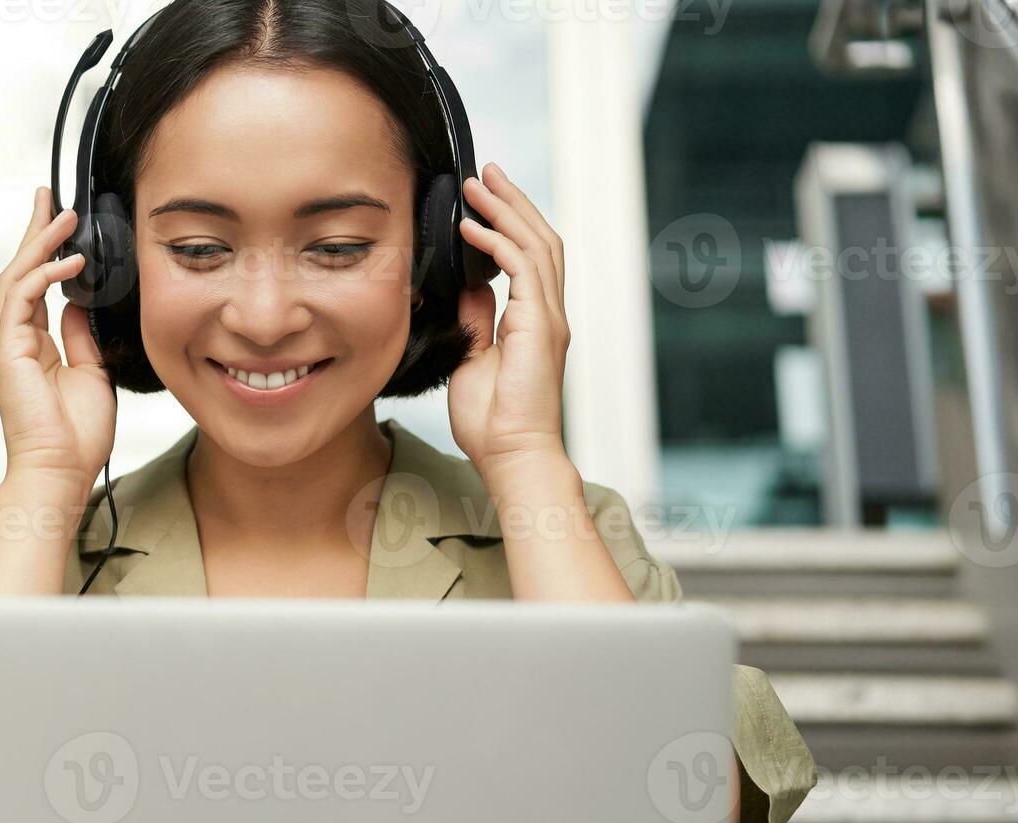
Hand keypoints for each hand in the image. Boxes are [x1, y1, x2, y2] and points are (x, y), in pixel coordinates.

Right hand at [0, 187, 115, 484]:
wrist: (61, 472)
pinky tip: (70, 260)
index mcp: (31, 347)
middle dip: (35, 232)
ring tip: (63, 215)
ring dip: (40, 243)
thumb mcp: (91, 373)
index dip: (45, 251)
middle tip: (49, 196)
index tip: (61, 222)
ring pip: (15, 278)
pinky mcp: (6, 352)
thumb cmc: (76, 437)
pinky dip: (44, 275)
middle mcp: (13, 341)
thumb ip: (81, 337)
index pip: (34, 286)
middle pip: (18, 272)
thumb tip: (80, 305)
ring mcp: (6, 345)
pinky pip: (22, 299)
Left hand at [446, 165, 573, 478]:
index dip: (509, 224)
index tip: (482, 200)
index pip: (529, 257)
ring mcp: (548, 318)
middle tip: (486, 172)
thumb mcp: (473, 358)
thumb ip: (477, 319)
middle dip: (512, 202)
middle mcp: (548, 313)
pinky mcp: (540, 326)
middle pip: (539, 239)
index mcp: (534, 321)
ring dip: (506, 210)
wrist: (513, 456)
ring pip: (536, 244)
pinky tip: (473, 227)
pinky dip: (497, 242)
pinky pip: (522, 268)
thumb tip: (469, 287)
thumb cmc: (493, 423)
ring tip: (480, 183)